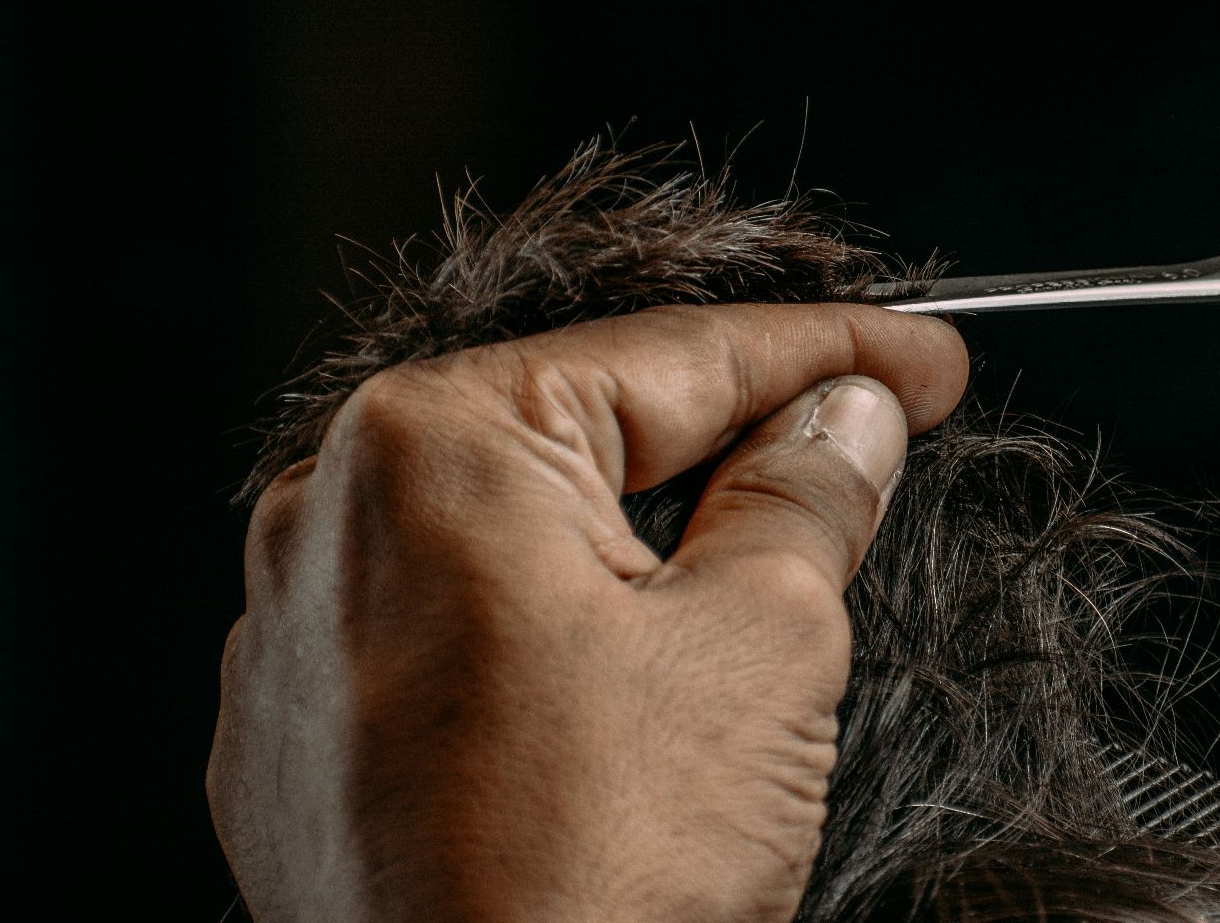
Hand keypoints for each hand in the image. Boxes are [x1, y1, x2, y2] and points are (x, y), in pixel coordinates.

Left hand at [207, 303, 968, 921]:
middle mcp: (331, 518)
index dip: (830, 350)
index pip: (674, 358)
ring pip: (513, 530)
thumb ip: (805, 495)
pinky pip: (450, 625)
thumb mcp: (760, 646)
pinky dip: (549, 621)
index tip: (918, 360)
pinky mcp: (302, 738)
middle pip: (582, 433)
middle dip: (732, 436)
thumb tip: (844, 421)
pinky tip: (629, 668)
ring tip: (763, 558)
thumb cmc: (594, 879)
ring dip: (640, 534)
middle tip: (862, 441)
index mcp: (434, 449)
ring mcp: (300, 635)